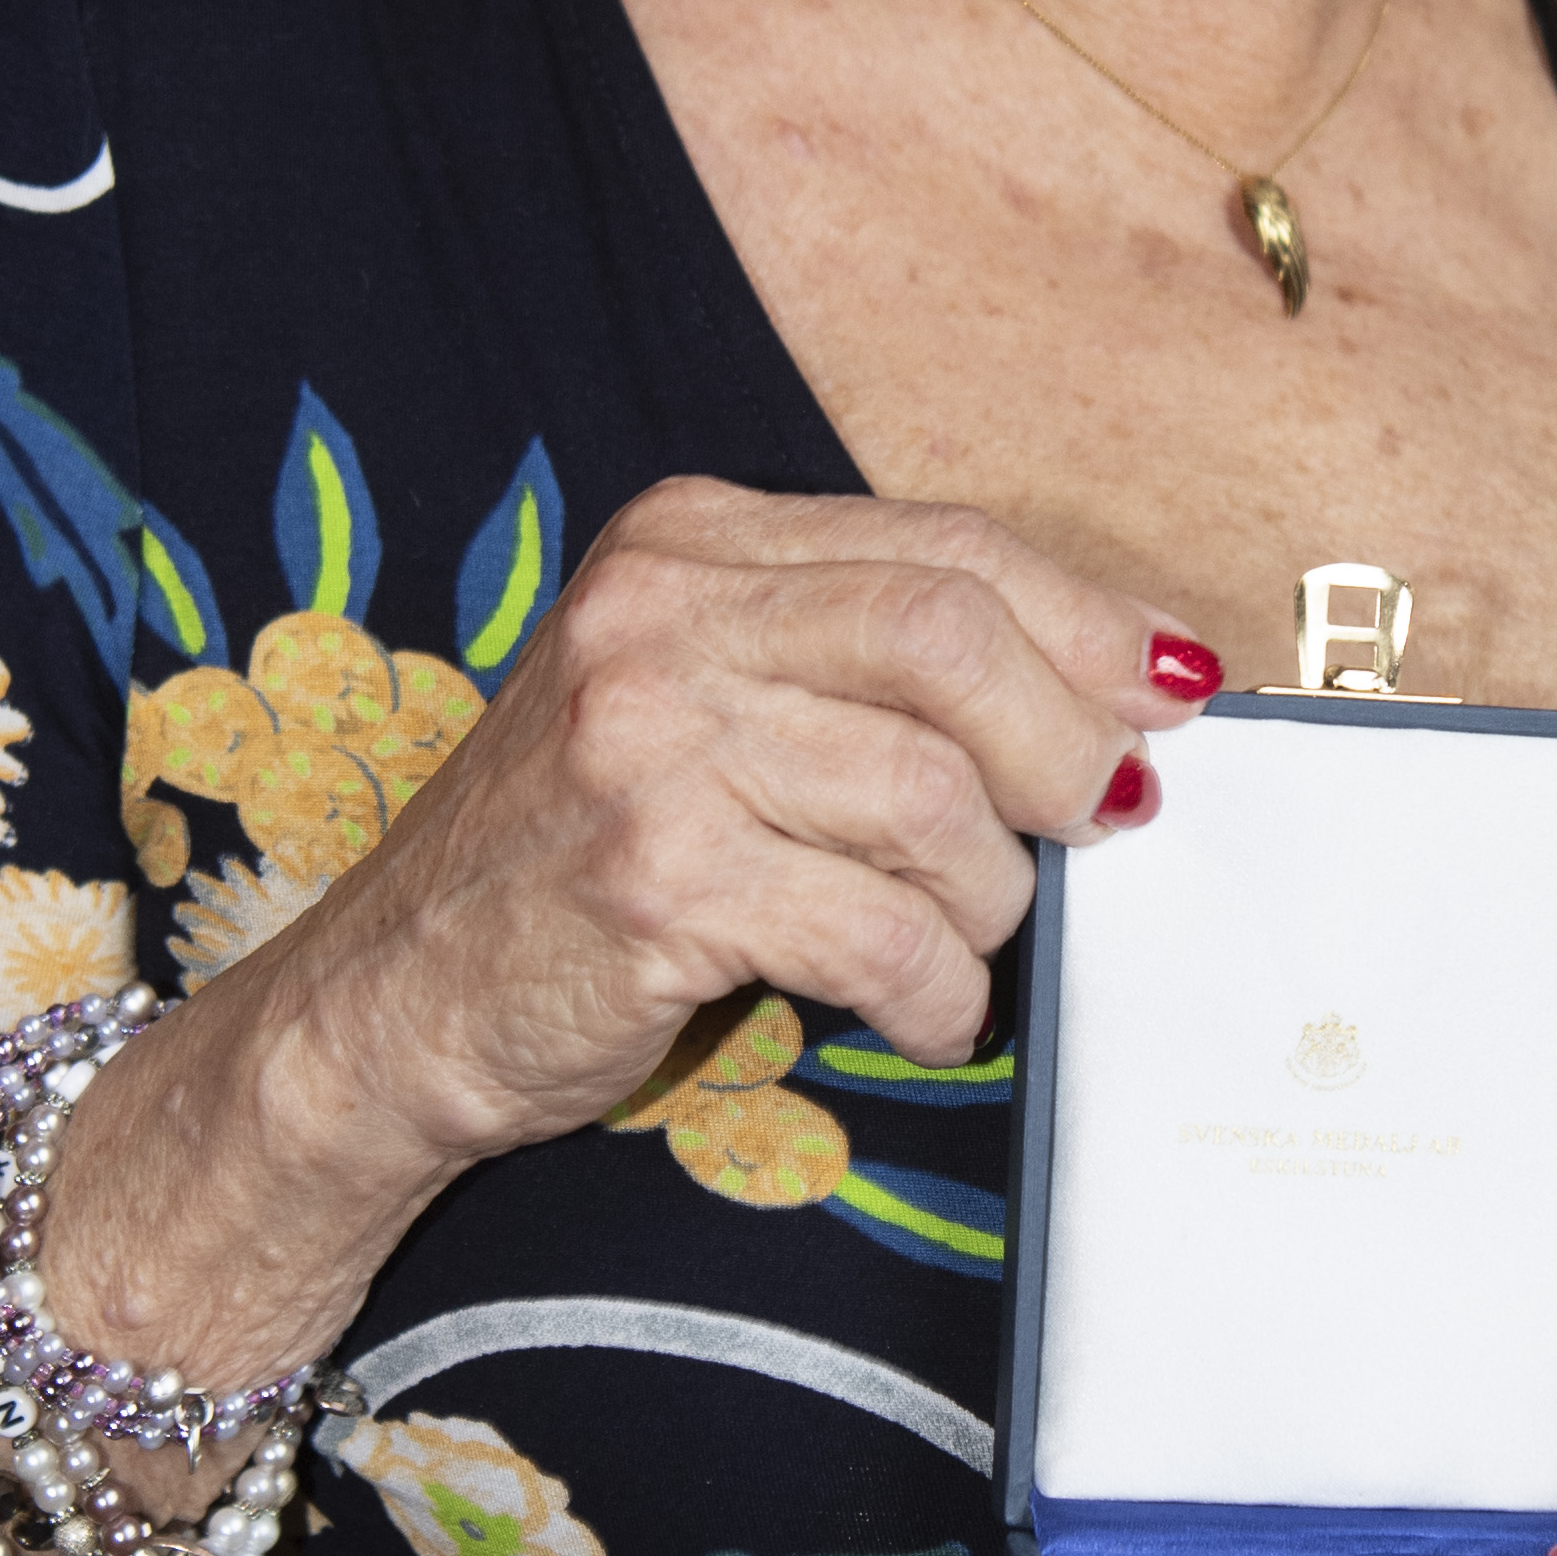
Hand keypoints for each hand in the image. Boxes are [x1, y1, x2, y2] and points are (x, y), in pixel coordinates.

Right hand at [28, 481, 1218, 1412]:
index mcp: (684, 543)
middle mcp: (658, 616)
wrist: (383, 1008)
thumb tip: (1116, 695)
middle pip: (953, 638)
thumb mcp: (697, 706)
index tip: (1173, 690)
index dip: (1087, 621)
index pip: (944, 548)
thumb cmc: (573, 864)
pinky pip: (880, 927)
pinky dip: (934, 988)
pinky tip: (921, 1013)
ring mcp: (645, 741)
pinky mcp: (653, 877)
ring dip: (990, 899)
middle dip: (1066, 744)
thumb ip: (862, 670)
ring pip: (932, 796)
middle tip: (1106, 823)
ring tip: (963, 947)